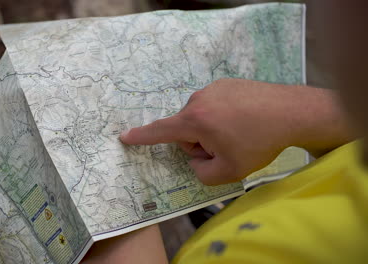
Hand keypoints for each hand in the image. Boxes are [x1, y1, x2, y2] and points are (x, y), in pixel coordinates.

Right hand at [120, 79, 352, 184]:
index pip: (161, 131)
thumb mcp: (229, 171)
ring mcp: (213, 88)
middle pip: (186, 129)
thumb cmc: (259, 143)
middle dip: (199, 143)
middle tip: (227, 149)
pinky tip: (244, 119)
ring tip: (239, 133)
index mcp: (195, 121)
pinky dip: (222, 116)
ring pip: (200, 117)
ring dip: (211, 129)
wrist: (292, 112)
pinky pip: (213, 105)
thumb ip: (201, 173)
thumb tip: (196, 160)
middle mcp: (198, 100)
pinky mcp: (226, 83)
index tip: (124, 136)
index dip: (141, 136)